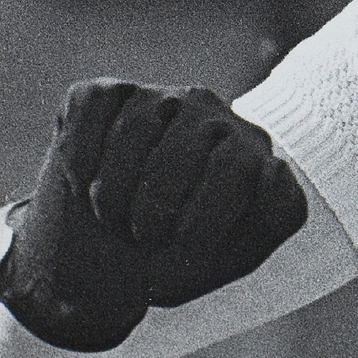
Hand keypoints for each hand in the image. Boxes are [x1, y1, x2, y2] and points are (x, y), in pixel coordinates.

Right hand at [0, 80, 307, 351]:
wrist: (100, 263)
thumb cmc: (172, 258)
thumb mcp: (228, 258)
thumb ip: (270, 217)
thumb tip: (276, 166)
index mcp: (251, 154)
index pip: (242, 168)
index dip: (204, 220)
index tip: (183, 249)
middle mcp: (214, 116)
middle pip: (190, 146)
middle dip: (155, 208)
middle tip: (142, 238)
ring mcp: (161, 99)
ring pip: (136, 128)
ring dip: (112, 190)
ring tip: (112, 218)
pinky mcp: (108, 94)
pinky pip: (95, 107)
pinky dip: (80, 154)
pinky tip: (81, 183)